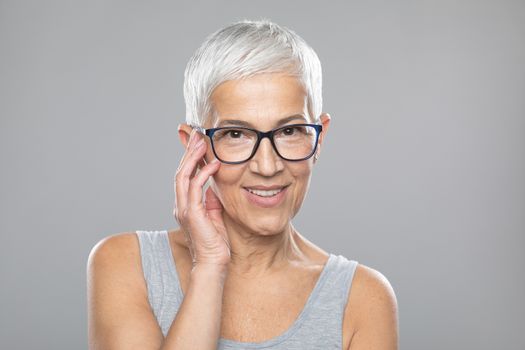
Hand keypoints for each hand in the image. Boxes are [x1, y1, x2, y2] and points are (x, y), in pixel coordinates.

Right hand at [173, 128, 230, 268]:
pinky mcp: (192, 214)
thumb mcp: (214, 215)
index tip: (198, 142)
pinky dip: (204, 174)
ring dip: (193, 157)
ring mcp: (184, 209)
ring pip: (183, 176)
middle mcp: (181, 205)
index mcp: (185, 205)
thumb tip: (214, 187)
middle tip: (197, 135)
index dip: (189, 158)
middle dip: (189, 152)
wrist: (213, 263)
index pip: (184, 175)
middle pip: (181, 171)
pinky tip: (214, 164)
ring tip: (202, 142)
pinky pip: (195, 188)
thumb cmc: (215, 242)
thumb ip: (211, 200)